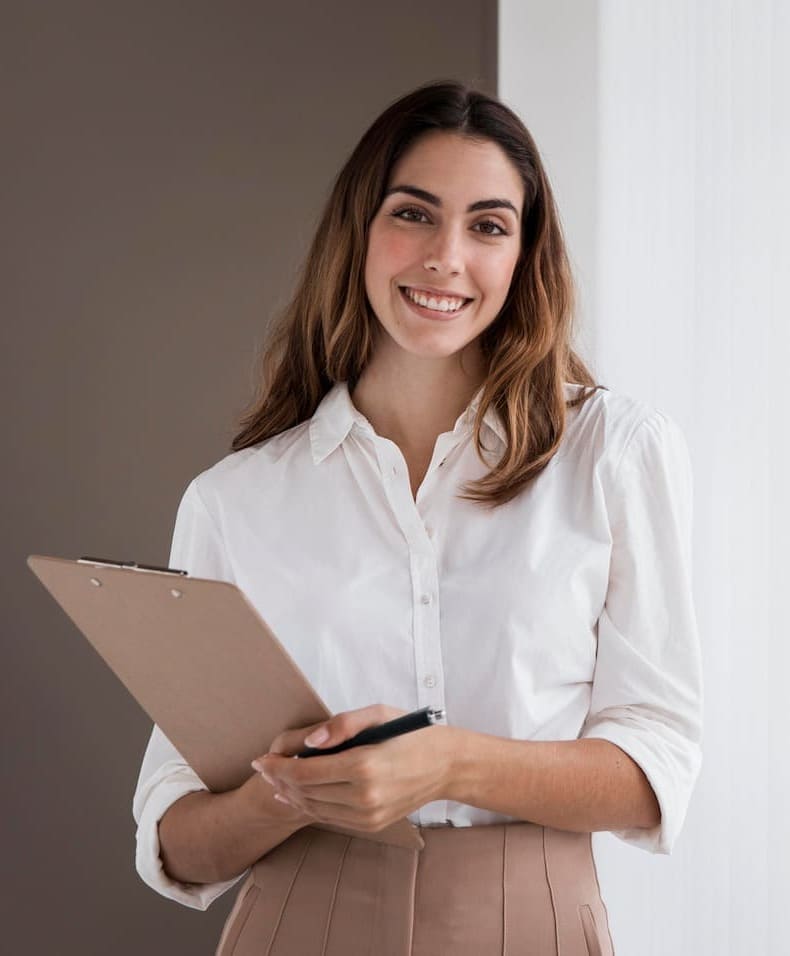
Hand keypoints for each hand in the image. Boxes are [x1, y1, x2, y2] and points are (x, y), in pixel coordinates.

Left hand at [250, 704, 455, 832]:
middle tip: (263, 767)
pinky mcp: (372, 824)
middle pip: (304, 792)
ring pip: (314, 808)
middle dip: (279, 780)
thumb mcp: (378, 714)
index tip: (261, 758)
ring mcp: (368, 815)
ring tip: (276, 779)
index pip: (305, 772)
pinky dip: (310, 806)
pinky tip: (299, 794)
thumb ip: (341, 724)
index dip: (277, 767)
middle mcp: (364, 796)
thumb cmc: (410, 733)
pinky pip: (330, 817)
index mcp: (363, 766)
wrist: (446, 765)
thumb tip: (309, 742)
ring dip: (290, 794)